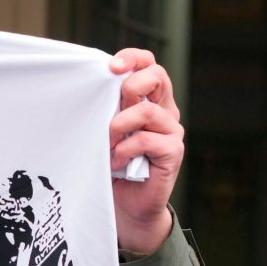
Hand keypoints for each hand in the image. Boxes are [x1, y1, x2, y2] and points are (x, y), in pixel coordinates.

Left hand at [108, 48, 183, 254]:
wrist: (126, 207)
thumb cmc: (112, 167)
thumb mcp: (106, 131)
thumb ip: (108, 108)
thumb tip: (93, 85)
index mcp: (149, 99)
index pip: (148, 64)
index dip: (132, 58)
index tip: (111, 67)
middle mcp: (164, 111)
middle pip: (158, 76)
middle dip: (131, 84)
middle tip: (112, 105)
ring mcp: (171, 132)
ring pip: (149, 111)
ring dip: (120, 125)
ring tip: (107, 144)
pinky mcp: (173, 153)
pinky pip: (149, 139)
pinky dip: (126, 149)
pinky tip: (116, 161)